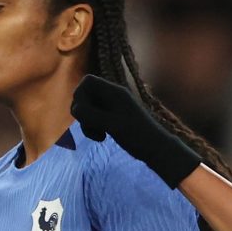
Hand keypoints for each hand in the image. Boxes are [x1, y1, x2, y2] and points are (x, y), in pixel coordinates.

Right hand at [70, 76, 203, 189]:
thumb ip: (92, 115)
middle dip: (83, 112)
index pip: (88, 81)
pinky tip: (102, 137)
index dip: (80, 95)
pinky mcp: (113, 118)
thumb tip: (75, 108)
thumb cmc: (137, 136)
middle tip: (92, 127)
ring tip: (99, 136)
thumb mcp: (112, 125)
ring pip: (88, 109)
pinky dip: (93, 127)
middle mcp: (113, 96)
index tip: (84, 113)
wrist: (156, 149)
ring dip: (87, 123)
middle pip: (85, 95)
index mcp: (115, 92)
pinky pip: (95, 118)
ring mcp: (112, 107)